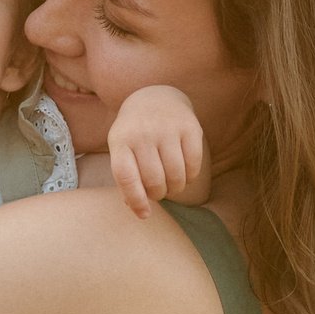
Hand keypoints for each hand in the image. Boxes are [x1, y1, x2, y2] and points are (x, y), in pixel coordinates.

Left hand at [107, 84, 209, 217]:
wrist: (155, 98)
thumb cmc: (135, 134)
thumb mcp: (122, 150)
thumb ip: (127, 178)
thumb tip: (137, 209)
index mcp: (120, 141)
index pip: (126, 177)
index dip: (136, 200)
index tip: (145, 215)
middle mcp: (143, 133)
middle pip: (154, 180)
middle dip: (158, 194)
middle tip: (159, 192)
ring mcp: (167, 128)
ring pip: (176, 175)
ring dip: (176, 188)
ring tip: (172, 185)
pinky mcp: (190, 126)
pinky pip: (194, 164)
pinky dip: (191, 177)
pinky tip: (185, 174)